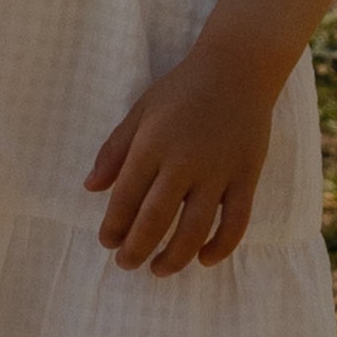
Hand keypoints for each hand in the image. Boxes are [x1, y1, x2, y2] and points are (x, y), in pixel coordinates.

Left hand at [84, 43, 281, 274]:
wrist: (238, 67)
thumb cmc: (183, 88)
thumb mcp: (141, 110)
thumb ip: (115, 150)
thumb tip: (90, 188)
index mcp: (152, 144)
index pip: (125, 198)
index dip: (113, 227)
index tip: (107, 243)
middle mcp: (184, 161)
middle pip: (156, 220)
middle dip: (136, 249)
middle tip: (127, 264)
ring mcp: (218, 171)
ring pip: (195, 229)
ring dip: (174, 257)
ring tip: (160, 269)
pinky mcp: (246, 176)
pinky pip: (236, 221)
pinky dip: (221, 246)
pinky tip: (205, 258)